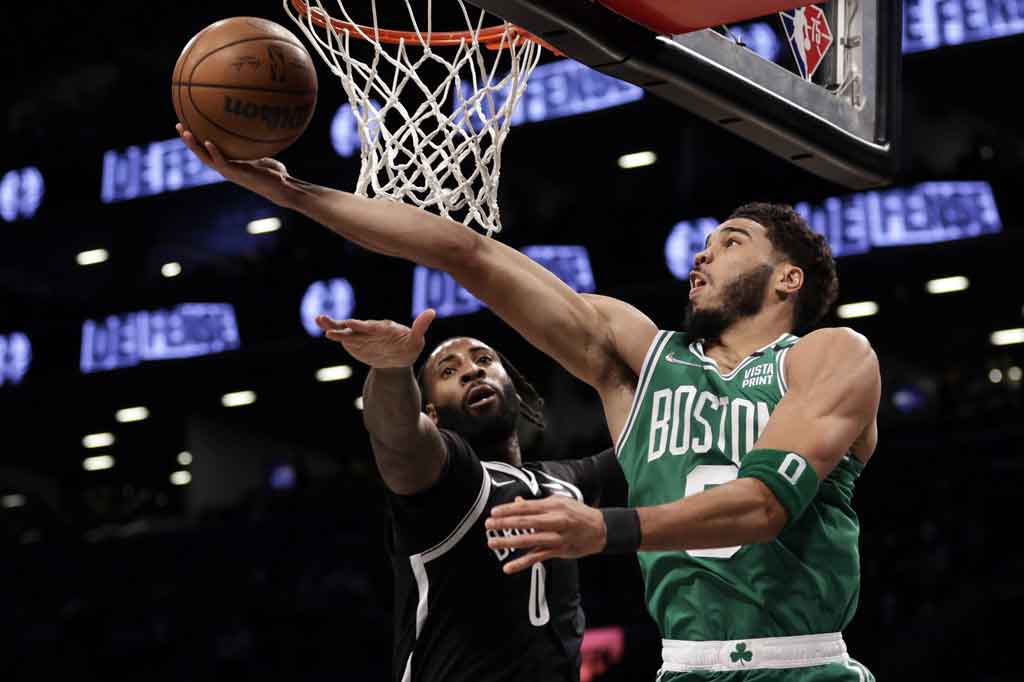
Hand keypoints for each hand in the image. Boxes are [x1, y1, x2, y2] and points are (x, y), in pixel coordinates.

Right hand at [175, 123, 302, 207]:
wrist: (281, 187)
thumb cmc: (274, 172)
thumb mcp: (262, 153)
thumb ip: (255, 143)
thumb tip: (255, 125)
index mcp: (228, 163)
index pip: (207, 150)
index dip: (196, 139)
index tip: (187, 124)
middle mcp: (226, 168)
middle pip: (201, 153)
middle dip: (189, 140)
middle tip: (179, 125)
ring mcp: (230, 172)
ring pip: (206, 159)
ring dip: (195, 147)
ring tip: (186, 133)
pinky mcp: (237, 175)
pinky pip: (222, 163)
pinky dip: (215, 153)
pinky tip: (209, 142)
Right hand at [316, 309, 435, 368]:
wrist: (397, 359)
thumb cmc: (408, 348)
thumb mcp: (416, 340)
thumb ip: (420, 327)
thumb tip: (432, 311)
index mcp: (383, 329)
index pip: (372, 327)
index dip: (362, 326)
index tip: (352, 323)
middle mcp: (369, 329)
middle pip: (355, 326)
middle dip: (344, 324)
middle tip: (330, 320)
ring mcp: (360, 335)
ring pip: (344, 329)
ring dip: (332, 325)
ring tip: (320, 319)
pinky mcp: (353, 341)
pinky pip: (341, 335)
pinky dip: (332, 331)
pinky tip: (322, 329)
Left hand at [485, 496, 606, 573]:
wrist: (601, 530)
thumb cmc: (578, 513)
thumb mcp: (560, 502)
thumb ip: (538, 504)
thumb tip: (517, 502)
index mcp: (554, 506)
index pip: (527, 507)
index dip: (509, 509)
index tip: (494, 512)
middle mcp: (556, 520)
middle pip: (527, 522)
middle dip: (506, 523)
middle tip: (489, 525)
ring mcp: (557, 537)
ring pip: (530, 540)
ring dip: (510, 542)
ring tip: (493, 543)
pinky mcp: (558, 551)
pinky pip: (537, 558)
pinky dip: (522, 563)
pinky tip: (509, 567)